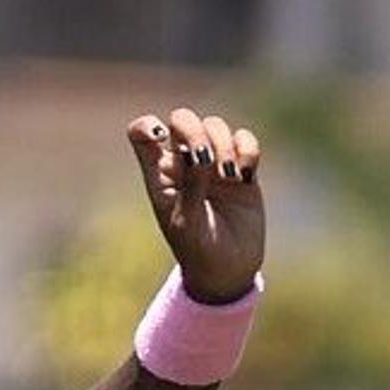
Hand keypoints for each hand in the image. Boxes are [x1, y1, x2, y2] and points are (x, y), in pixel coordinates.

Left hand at [128, 106, 263, 302]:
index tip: (163, 141)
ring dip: (223, 145)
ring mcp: (213, 163)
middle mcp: (184, 163)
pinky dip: (247, 150)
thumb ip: (190, 187)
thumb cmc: (198, 250)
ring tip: (229, 177)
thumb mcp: (186, 223)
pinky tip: (245, 176)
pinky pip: (245, 139)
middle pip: (182, 119)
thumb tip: (201, 153)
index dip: (149, 126)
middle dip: (194, 130)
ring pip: (215, 125)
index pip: (142, 132)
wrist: (228, 271)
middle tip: (205, 159)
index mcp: (160, 174)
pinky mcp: (242, 168)